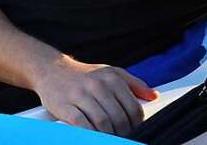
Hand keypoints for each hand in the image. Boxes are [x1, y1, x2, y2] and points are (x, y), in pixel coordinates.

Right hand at [34, 57, 156, 135]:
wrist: (53, 70)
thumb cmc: (86, 75)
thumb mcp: (111, 72)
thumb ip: (134, 84)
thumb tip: (154, 96)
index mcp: (112, 78)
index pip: (133, 107)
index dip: (137, 123)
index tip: (135, 129)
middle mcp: (98, 85)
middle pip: (119, 118)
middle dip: (123, 132)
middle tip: (122, 136)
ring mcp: (81, 95)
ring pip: (102, 123)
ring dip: (108, 135)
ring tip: (109, 137)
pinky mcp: (65, 105)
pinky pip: (82, 125)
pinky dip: (91, 133)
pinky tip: (94, 135)